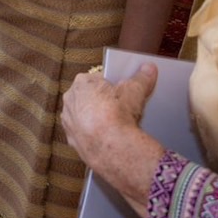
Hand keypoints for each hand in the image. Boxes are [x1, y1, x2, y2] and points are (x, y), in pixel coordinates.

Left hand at [61, 63, 157, 177]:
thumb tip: (148, 69)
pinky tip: (108, 138)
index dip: (113, 85)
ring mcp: (69, 121)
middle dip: (104, 101)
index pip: (99, 79)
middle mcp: (70, 100)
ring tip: (116, 124)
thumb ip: (141, 78)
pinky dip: (94, 135)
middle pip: (91, 97)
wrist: (113, 148)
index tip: (123, 91)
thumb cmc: (118, 116)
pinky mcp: (72, 140)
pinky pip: (84, 134)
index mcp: (81, 83)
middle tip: (121, 108)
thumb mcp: (135, 91)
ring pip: (85, 116)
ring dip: (97, 119)